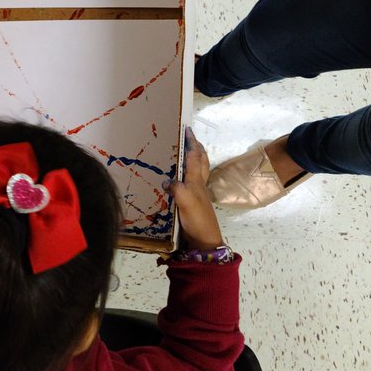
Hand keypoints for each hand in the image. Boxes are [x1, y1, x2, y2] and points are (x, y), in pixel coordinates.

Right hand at [168, 128, 223, 251]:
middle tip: (189, 137)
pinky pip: (192, 181)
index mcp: (196, 180)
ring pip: (199, 170)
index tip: (187, 129)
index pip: (194, 156)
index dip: (191, 142)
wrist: (205, 242)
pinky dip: (189, 173)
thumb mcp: (185, 202)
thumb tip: (165, 180)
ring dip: (195, 158)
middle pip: (201, 161)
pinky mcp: (194, 202)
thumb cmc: (197, 220)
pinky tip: (181, 177)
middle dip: (197, 147)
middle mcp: (198, 184)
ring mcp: (198, 193)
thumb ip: (176, 188)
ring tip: (187, 152)